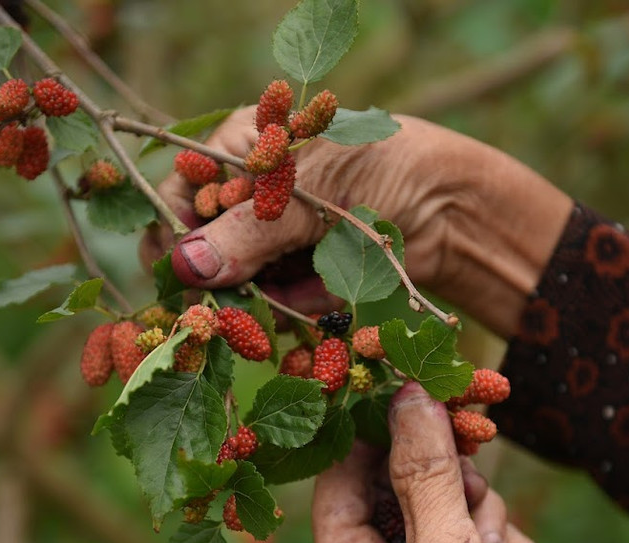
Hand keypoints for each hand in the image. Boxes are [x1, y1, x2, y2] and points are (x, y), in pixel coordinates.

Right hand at [141, 108, 573, 337]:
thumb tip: (184, 265)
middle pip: (200, 248)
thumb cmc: (386, 172)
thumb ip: (248, 233)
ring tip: (312, 287)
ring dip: (268, 298)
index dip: (175, 236)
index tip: (185, 275)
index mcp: (240, 148)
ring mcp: (270, 238)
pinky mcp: (297, 275)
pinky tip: (328, 298)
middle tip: (249, 298)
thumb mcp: (312, 195)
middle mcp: (247, 195)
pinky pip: (276, 304)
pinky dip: (299, 307)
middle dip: (227, 279)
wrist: (453, 210)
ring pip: (237, 286)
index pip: (178, 193)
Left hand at [310, 382, 628, 542]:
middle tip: (471, 464)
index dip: (370, 436)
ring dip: (485, 523)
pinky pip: (488, 530)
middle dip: (448, 486)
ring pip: (456, 501)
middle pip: (404, 485)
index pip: (339, 481)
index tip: (402, 393)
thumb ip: (425, 469)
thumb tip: (408, 397)